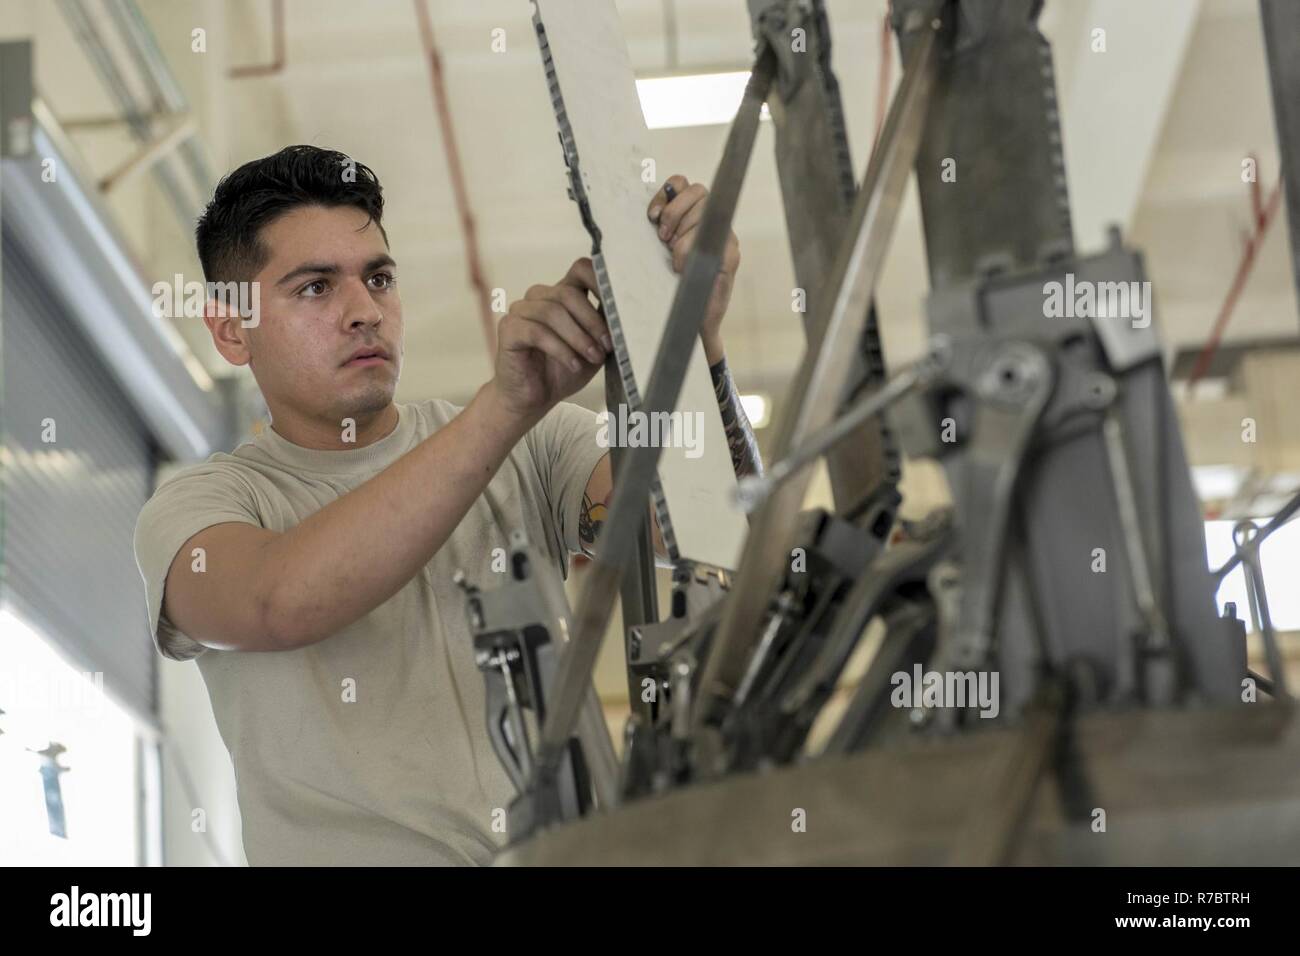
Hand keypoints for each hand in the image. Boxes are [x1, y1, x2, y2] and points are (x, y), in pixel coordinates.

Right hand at [493, 257, 611, 416]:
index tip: (617, 306)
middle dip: (592, 321)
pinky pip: (537, 332)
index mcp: (562, 295)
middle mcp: (539, 297)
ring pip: (553, 312)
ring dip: (578, 337)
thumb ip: (605, 327)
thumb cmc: (563, 371)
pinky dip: (561, 350)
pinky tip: (573, 364)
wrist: (534, 399)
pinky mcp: (508, 329)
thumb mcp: (594, 347)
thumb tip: (627, 313)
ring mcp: (521, 311)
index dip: (599, 281)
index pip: (581, 270)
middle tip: (607, 346)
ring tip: (592, 357)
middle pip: (568, 292)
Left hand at [648, 175, 739, 363]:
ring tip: (673, 254)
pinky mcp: (731, 256)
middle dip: (675, 213)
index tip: (652, 216)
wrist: (690, 325)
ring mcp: (725, 238)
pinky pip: (713, 237)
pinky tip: (681, 265)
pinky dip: (691, 248)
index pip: (681, 184)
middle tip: (663, 240)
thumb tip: (634, 209)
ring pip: (704, 209)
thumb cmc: (670, 290)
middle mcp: (712, 224)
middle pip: (696, 191)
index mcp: (692, 217)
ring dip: (684, 230)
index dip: (666, 193)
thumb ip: (655, 230)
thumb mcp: (657, 256)